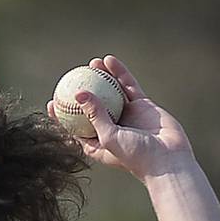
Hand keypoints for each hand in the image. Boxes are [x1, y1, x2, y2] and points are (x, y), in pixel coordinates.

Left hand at [47, 55, 194, 181]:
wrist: (168, 159)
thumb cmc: (135, 156)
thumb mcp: (108, 137)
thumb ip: (95, 115)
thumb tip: (79, 95)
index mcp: (98, 142)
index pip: (75, 127)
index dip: (62, 115)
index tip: (51, 102)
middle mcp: (111, 128)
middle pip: (92, 106)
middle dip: (82, 92)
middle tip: (71, 77)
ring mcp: (126, 115)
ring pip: (110, 92)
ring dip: (101, 77)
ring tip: (92, 63)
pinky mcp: (142, 105)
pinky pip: (127, 86)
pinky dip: (119, 73)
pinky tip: (110, 61)